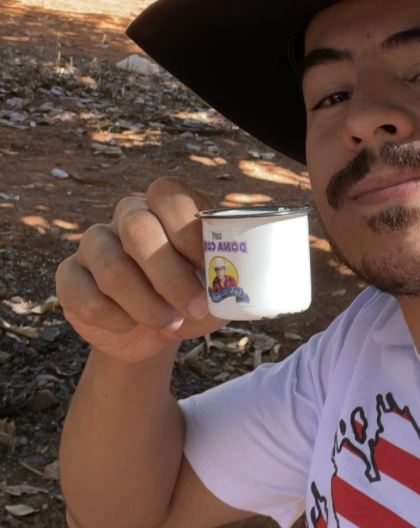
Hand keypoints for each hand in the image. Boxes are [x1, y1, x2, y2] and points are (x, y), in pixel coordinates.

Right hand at [57, 177, 226, 362]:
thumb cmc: (193, 299)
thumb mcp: (218, 289)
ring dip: (147, 305)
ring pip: (112, 268)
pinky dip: (116, 320)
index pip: (168, 193)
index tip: (207, 265)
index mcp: (165, 207)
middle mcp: (127, 216)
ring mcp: (94, 243)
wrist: (155, 334)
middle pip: (138, 228)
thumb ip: (229, 278)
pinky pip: (85, 296)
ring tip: (171, 323)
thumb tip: (240, 279)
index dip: (187, 227)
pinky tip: (132, 326)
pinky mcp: (70, 276)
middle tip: (196, 306)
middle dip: (170, 275)